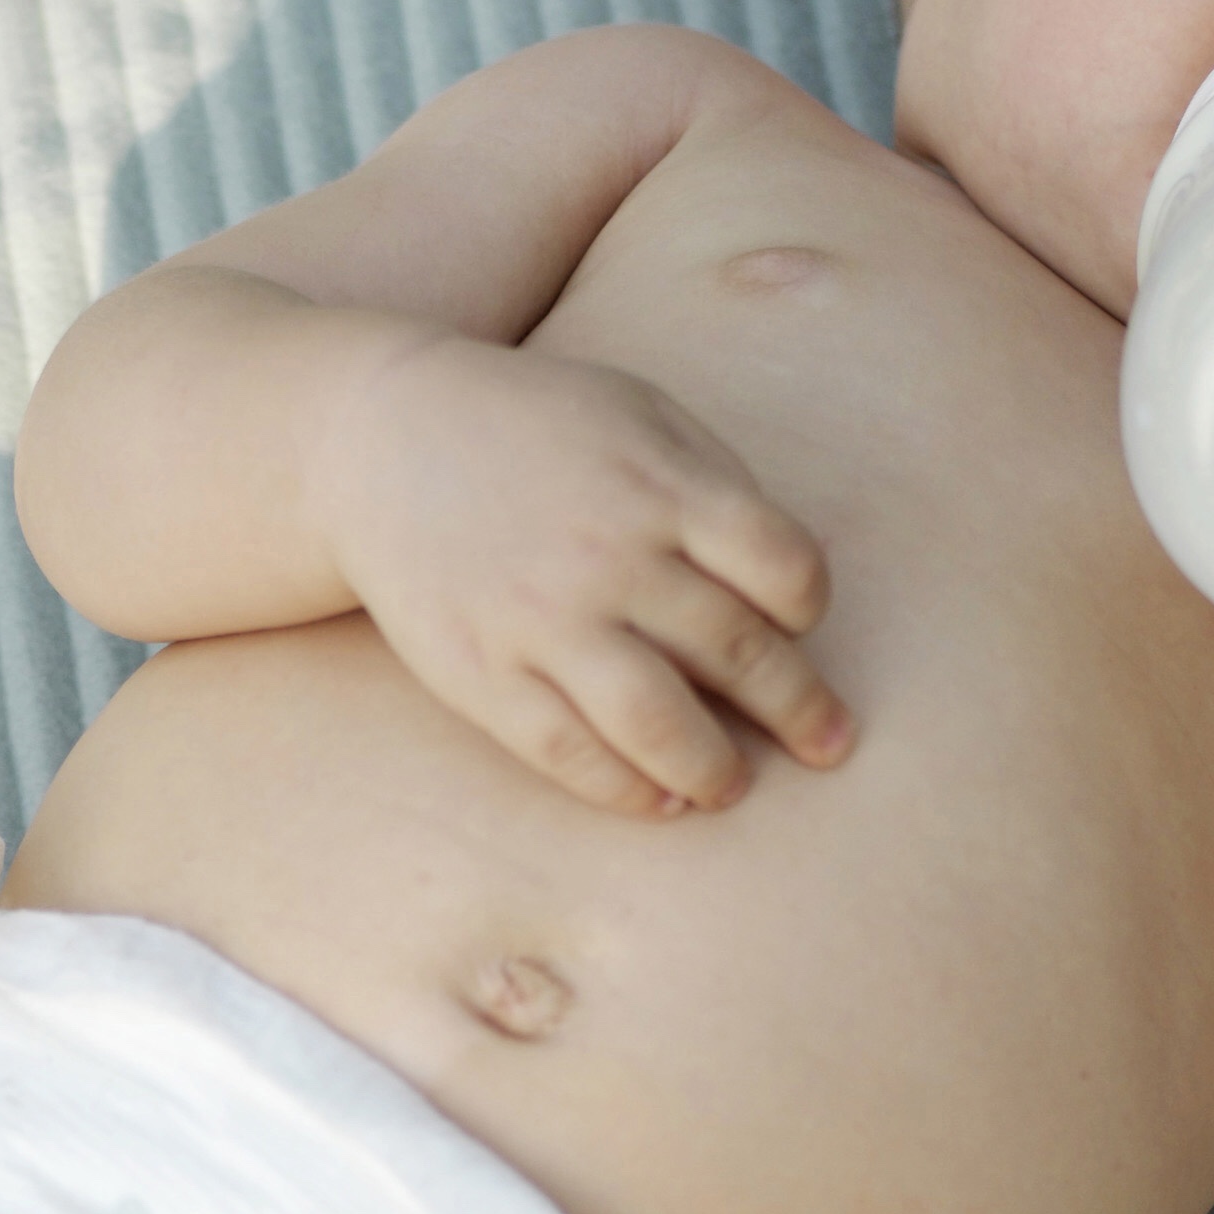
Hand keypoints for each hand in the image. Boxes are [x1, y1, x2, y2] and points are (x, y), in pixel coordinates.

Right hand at [313, 334, 852, 815]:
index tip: (800, 624)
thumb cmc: (534, 426)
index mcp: (660, 487)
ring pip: (657, 722)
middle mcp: (609, 558)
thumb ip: (715, 484)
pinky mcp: (482, 674)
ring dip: (714, 770)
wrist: (385, 437)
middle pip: (736, 653)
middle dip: (798, 709)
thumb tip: (793, 582)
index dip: (808, 606)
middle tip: (829, 744)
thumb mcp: (638, 413)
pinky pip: (569, 753)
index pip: (782, 567)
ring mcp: (541, 621)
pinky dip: (626, 790)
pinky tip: (660, 801)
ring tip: (733, 787)